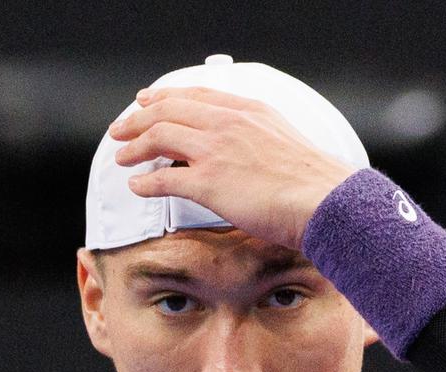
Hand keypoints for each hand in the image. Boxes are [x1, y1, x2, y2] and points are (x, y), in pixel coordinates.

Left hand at [108, 85, 357, 252]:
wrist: (324, 201)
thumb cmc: (313, 181)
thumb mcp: (284, 140)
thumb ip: (258, 136)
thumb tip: (243, 151)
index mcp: (246, 111)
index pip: (194, 96)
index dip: (164, 97)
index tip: (147, 100)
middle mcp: (226, 124)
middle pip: (167, 111)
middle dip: (137, 119)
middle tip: (121, 129)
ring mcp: (215, 151)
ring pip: (158, 137)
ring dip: (134, 147)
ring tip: (121, 156)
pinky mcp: (208, 183)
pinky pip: (163, 179)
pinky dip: (145, 182)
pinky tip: (137, 186)